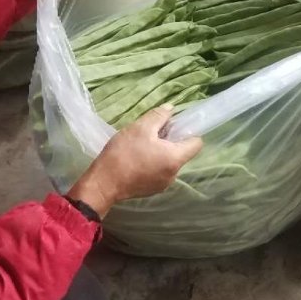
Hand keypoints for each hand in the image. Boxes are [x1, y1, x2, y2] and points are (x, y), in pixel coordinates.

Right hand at [67, 106, 202, 216]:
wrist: (103, 183)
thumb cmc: (124, 153)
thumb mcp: (141, 128)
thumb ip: (159, 116)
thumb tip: (171, 109)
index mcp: (175, 159)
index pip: (197, 143)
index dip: (188, 131)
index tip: (173, 125)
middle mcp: (174, 174)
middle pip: (181, 152)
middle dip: (170, 140)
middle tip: (152, 133)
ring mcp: (163, 184)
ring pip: (169, 162)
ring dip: (160, 152)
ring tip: (141, 145)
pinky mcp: (151, 190)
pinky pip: (159, 172)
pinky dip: (152, 163)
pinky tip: (137, 158)